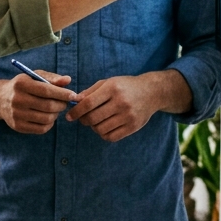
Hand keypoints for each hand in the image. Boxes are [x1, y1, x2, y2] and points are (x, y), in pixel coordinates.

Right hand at [0, 71, 76, 133]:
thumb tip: (68, 80)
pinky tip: (48, 117)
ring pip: (46, 119)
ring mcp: (16, 115)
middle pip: (48, 106)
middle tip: (64, 103)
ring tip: (55, 109)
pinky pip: (41, 129)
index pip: (47, 90)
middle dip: (61, 105)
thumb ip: (51, 78)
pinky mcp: (17, 126)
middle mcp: (17, 100)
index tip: (73, 95)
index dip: (63, 94)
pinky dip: (49, 124)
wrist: (0, 99)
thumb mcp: (34, 76)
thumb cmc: (22, 86)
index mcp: (21, 84)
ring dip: (56, 114)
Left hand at [65, 71, 188, 141]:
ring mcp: (128, 116)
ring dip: (93, 127)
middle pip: (93, 118)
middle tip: (83, 119)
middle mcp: (121, 102)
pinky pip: (111, 137)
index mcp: (112, 88)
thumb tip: (74, 101)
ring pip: (100, 129)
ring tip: (96, 121)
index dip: (76, 111)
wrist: (151, 92)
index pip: (88, 103)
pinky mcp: (133, 127)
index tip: (69, 116)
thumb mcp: (108, 82)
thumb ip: (90, 92)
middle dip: (83, 120)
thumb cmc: (125, 86)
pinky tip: (104, 127)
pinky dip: (103, 134)